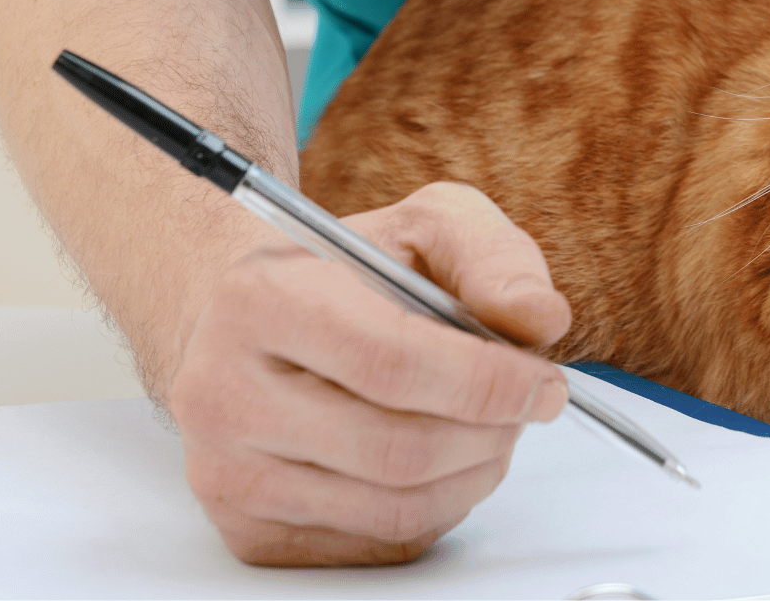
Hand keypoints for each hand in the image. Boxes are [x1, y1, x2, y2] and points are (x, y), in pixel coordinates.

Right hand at [167, 182, 571, 565]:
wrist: (253, 325)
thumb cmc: (349, 272)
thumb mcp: (427, 226)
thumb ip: (491, 258)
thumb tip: (540, 318)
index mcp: (262, 300)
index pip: (391, 362)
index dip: (487, 383)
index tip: (545, 384)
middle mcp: (224, 392)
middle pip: (396, 450)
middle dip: (491, 433)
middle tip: (528, 407)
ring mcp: (229, 472)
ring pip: (394, 508)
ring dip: (475, 474)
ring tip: (492, 428)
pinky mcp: (249, 533)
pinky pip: (378, 544)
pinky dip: (440, 508)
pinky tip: (445, 461)